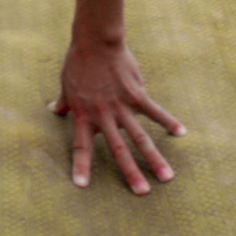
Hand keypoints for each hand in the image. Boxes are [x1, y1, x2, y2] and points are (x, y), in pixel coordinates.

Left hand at [51, 38, 184, 193]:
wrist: (95, 41)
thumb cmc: (78, 63)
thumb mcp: (66, 85)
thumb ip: (64, 102)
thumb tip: (53, 110)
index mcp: (84, 115)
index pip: (81, 147)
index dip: (81, 166)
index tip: (82, 186)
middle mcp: (104, 116)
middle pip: (119, 150)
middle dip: (131, 173)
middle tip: (142, 194)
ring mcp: (122, 106)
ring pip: (141, 138)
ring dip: (154, 158)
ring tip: (167, 177)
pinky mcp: (137, 94)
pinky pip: (155, 111)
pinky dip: (168, 121)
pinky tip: (181, 133)